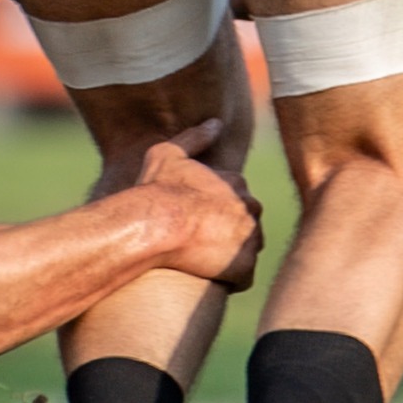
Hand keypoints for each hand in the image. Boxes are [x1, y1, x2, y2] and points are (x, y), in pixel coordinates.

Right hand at [137, 118, 263, 289]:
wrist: (152, 226)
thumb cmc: (155, 190)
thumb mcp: (168, 154)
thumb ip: (195, 138)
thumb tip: (217, 123)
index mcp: (236, 182)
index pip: (237, 198)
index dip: (217, 210)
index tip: (197, 218)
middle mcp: (250, 208)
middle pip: (247, 224)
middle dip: (230, 232)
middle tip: (200, 240)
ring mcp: (249, 239)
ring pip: (248, 250)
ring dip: (231, 255)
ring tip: (202, 258)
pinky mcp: (244, 268)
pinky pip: (243, 278)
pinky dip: (230, 279)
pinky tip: (206, 273)